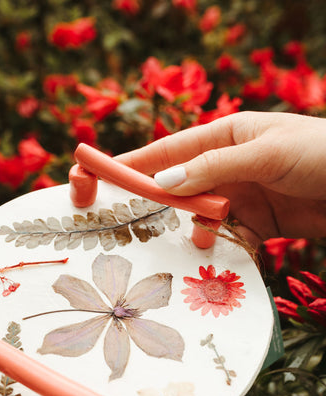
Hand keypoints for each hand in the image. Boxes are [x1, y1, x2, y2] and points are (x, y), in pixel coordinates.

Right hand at [116, 111, 325, 246]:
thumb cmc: (320, 153)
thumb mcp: (264, 154)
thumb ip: (212, 169)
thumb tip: (162, 185)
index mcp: (225, 136)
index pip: (169, 151)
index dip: (132, 163)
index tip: (97, 174)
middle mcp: (227, 167)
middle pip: (180, 187)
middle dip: (156, 204)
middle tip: (126, 221)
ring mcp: (241, 197)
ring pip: (200, 217)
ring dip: (194, 229)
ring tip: (197, 237)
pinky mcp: (256, 225)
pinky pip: (226, 239)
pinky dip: (218, 248)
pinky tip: (216, 253)